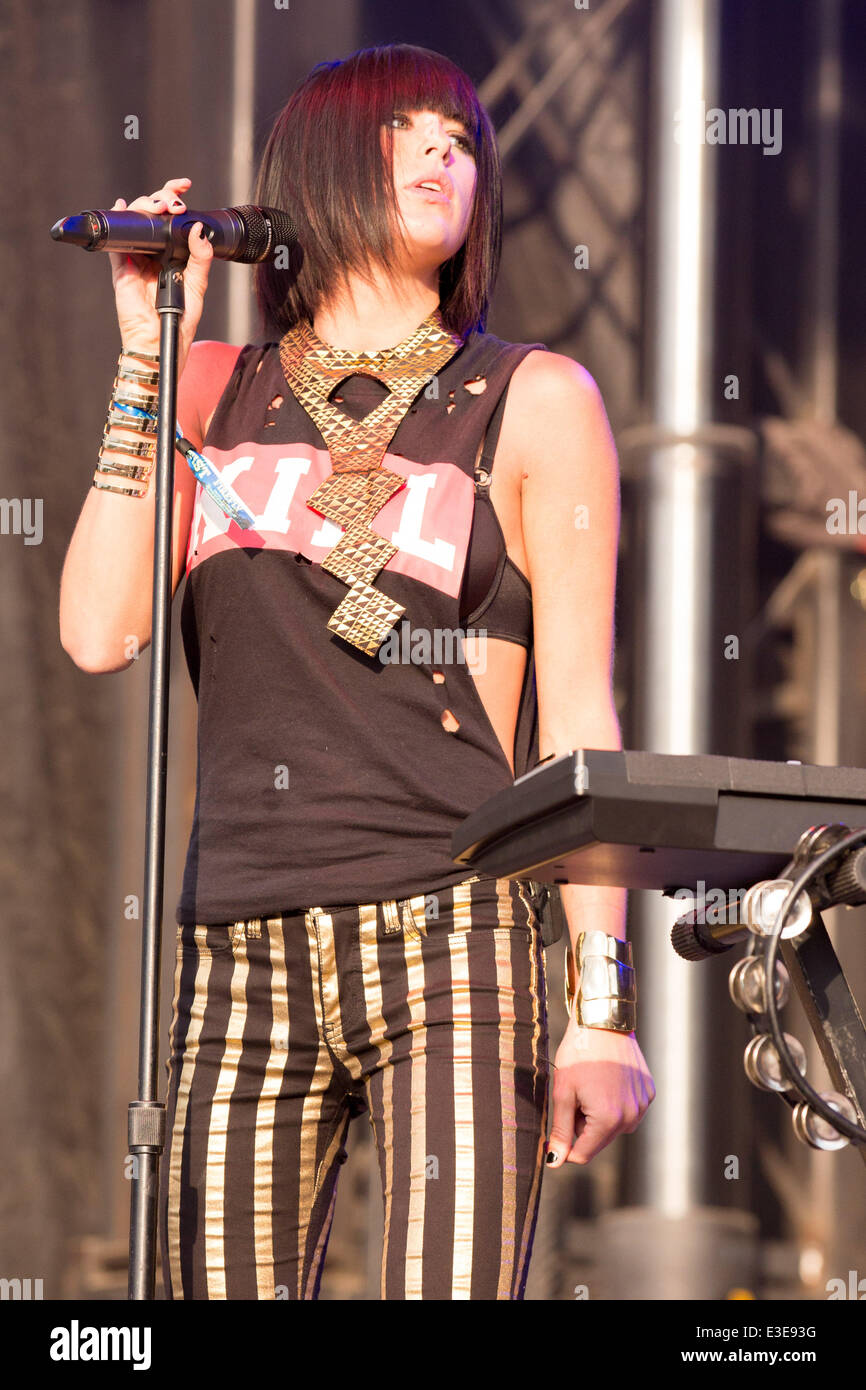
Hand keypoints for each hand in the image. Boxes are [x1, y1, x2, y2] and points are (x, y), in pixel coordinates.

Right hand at [107, 176, 212, 363]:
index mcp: (173, 254)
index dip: (174, 198)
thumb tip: (198, 228)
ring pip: (135, 223)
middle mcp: (154, 253)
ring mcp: (136, 259)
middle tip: (172, 202)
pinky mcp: (121, 269)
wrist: (160, 341)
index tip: (184, 186)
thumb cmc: (180, 319)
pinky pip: (116, 243)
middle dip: (160, 199)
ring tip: (156, 206)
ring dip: (143, 207)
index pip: (172, 220)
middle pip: (152, 215)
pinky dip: (118, 223)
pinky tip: (122, 207)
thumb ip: (201, 257)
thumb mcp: (197, 285)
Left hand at [545, 1019, 654, 1166]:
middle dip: (584, 1126)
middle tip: (577, 1096)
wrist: (603, 1022)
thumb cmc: (579, 1054)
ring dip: (600, 1116)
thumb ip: (561, 1131)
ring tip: (592, 1086)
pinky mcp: (648, 1092)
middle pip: (599, 1141)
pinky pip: (628, 1111)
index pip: (582, 1154)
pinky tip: (607, 1081)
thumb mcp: (563, 1092)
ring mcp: (643, 1105)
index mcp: (608, 1120)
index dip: (564, 1146)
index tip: (555, 1130)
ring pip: (614, 1127)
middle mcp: (631, 1117)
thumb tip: (555, 1162)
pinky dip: (616, 1103)